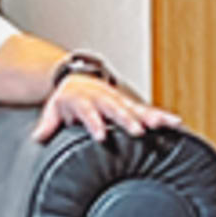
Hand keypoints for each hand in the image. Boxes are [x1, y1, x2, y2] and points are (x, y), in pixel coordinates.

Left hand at [39, 66, 168, 140]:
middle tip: (139, 132)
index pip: (88, 112)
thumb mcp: (53, 110)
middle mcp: (104, 98)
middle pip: (117, 108)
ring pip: (137, 107)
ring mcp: (119, 101)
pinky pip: (147, 111)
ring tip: (170, 124)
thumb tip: (38, 137)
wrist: (77, 79)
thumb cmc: (66, 100)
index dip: (95, 124)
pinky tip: (177, 124)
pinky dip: (161, 116)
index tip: (102, 137)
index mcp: (83, 100)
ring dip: (153, 116)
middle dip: (128, 120)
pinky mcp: (130, 105)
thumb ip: (47, 124)